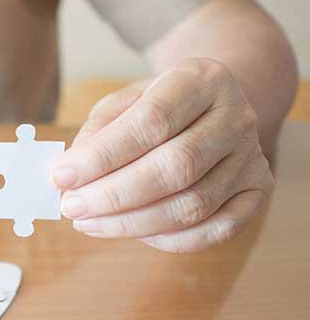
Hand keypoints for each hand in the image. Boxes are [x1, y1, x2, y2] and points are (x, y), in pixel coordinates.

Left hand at [51, 58, 273, 252]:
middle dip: (114, 195)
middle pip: (175, 167)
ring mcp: (252, 156)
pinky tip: (133, 233)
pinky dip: (169, 239)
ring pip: (193, 205)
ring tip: (89, 222)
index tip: (60, 176)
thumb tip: (68, 177)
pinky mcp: (258, 190)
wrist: (217, 105)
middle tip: (71, 207)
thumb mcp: (124, 101)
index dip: (102, 155)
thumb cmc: (160, 105)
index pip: (151, 121)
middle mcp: (236, 117)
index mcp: (202, 80)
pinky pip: (215, 229)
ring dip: (132, 222)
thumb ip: (97, 133)